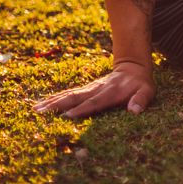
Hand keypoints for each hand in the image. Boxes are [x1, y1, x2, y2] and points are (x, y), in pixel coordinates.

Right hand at [33, 61, 154, 118]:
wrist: (132, 68)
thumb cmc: (140, 84)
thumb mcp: (147, 91)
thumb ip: (142, 99)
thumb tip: (135, 111)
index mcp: (111, 91)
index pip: (95, 102)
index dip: (82, 109)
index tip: (68, 116)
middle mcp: (96, 88)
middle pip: (75, 97)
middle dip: (58, 105)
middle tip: (40, 112)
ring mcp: (89, 88)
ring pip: (68, 95)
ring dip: (52, 102)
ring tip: (35, 109)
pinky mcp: (84, 90)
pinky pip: (67, 95)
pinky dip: (54, 99)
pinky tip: (40, 105)